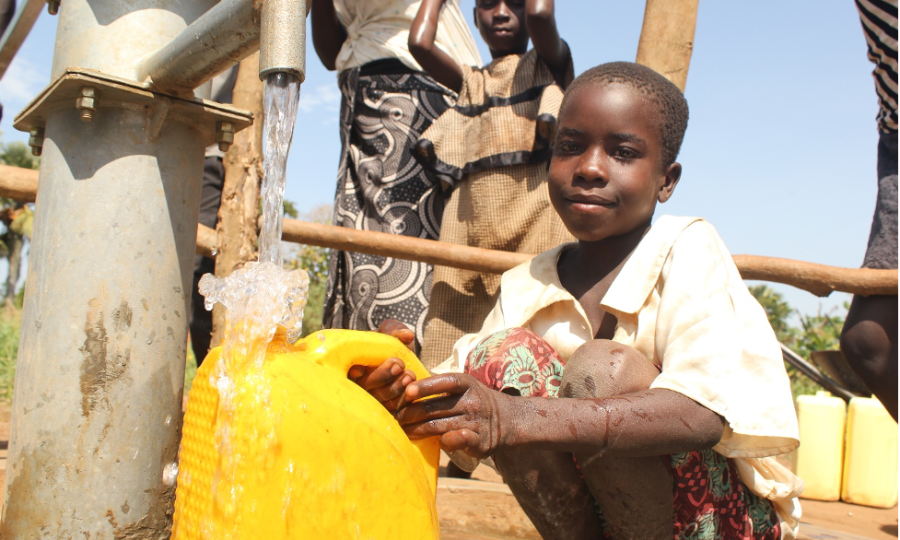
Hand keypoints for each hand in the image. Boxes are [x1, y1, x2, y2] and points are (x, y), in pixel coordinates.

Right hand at [347, 319, 416, 411]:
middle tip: (399, 365)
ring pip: (379, 400)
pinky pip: (391, 410)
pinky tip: (411, 392)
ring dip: (395, 388)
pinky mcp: (384, 410)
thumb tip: (407, 336)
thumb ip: (394, 330)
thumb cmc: (390, 345)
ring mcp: (370, 399)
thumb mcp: (389, 333)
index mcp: (353, 363)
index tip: (368, 368)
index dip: (356, 371)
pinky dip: (402, 401)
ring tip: (410, 375)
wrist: (404, 362)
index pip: (349, 370)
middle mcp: (358, 384)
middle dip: (382, 376)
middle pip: (365, 386)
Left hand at [396, 374, 511, 458]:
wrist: (506, 420)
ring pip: (439, 426)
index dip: (426, 386)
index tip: (408, 391)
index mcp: (466, 383)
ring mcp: (476, 421)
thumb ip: (439, 385)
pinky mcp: (480, 440)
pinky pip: (456, 441)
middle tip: (395, 417)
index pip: (445, 381)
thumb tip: (403, 385)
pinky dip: (443, 441)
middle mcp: (472, 400)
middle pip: (435, 407)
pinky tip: (434, 442)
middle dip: (411, 413)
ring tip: (403, 430)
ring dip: (417, 430)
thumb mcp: (462, 386)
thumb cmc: (472, 400)